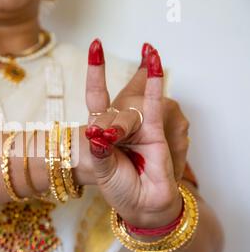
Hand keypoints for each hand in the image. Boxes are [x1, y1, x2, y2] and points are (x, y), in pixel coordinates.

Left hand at [84, 40, 182, 228]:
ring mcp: (138, 126)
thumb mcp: (102, 169)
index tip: (96, 47)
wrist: (142, 204)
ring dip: (123, 121)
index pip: (97, 95)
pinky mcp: (155, 133)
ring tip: (118, 139)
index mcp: (102, 130)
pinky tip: (153, 61)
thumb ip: (98, 152)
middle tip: (108, 143)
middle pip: (112, 109)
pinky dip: (153, 84)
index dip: (96, 73)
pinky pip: (152, 105)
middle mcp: (119, 124)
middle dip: (110, 127)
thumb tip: (96, 133)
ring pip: (129, 109)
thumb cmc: (120, 188)